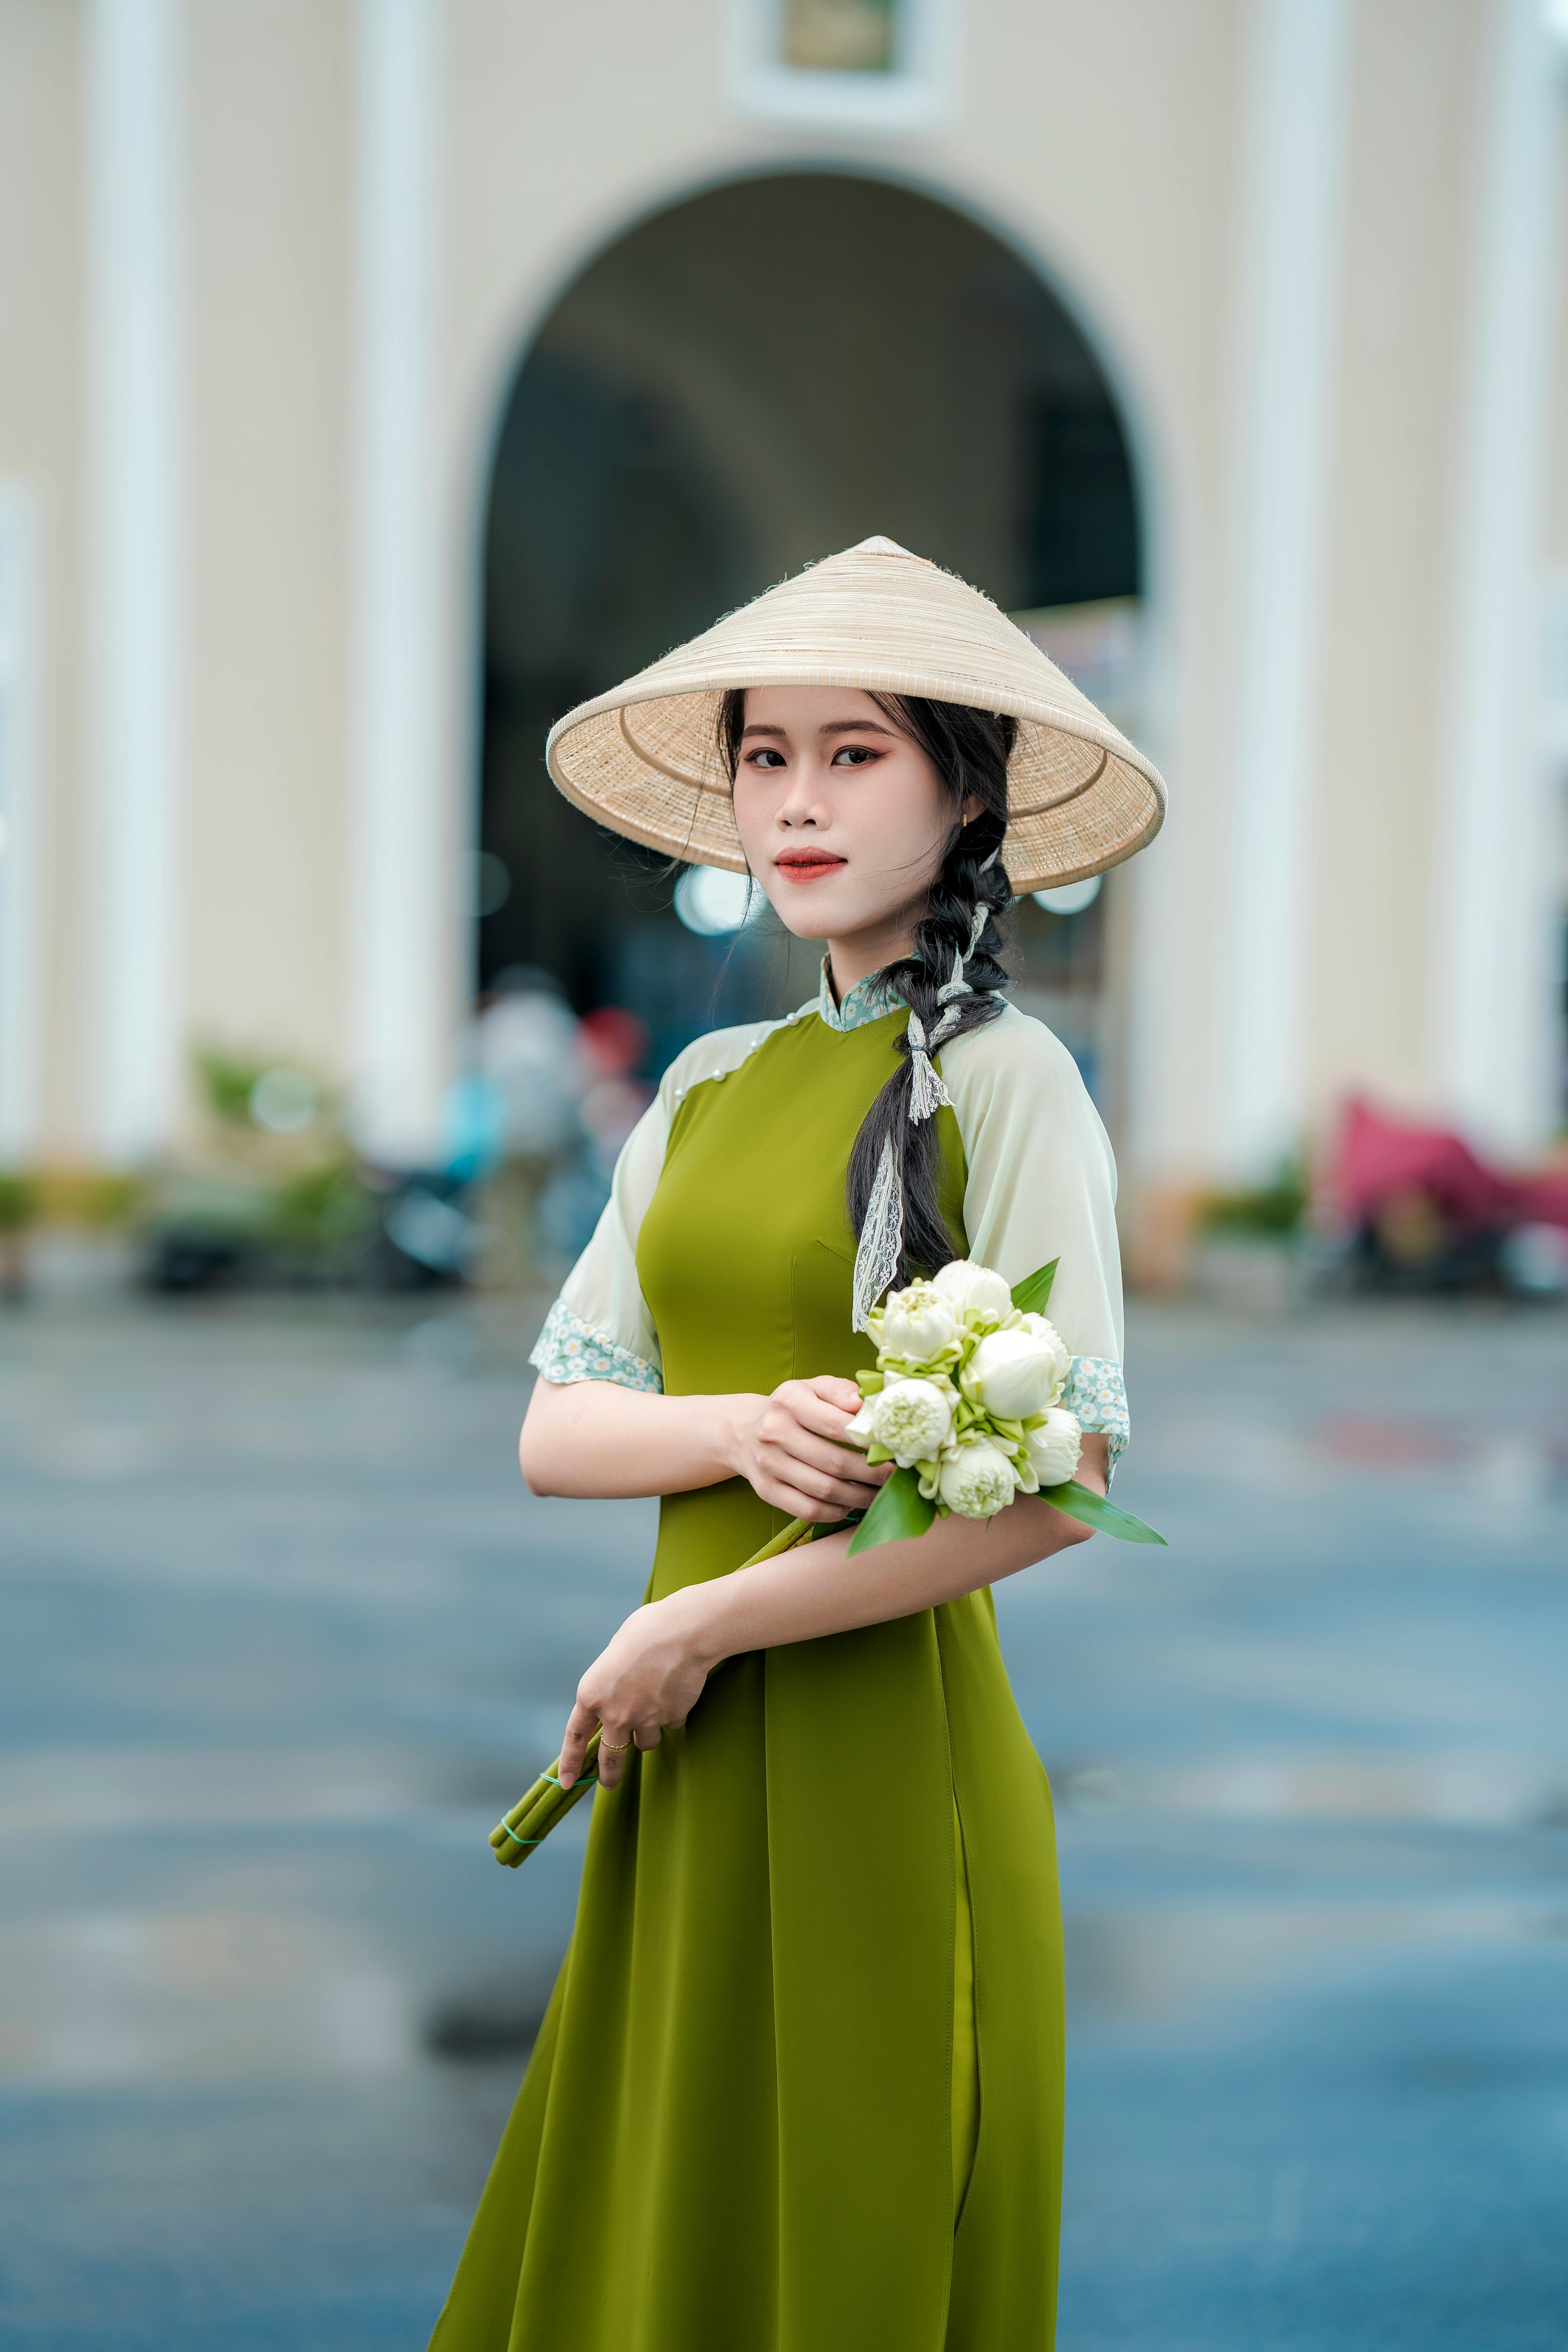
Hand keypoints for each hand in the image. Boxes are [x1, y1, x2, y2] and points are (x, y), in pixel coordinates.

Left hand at [557, 1591, 711, 1790]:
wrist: (683, 1633)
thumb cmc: (645, 1632)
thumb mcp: (614, 1652)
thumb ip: (610, 1680)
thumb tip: (617, 1690)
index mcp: (592, 1695)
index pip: (575, 1736)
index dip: (569, 1761)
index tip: (565, 1781)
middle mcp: (616, 1714)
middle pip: (610, 1757)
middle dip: (609, 1775)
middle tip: (608, 1784)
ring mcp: (646, 1720)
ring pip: (645, 1743)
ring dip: (646, 1733)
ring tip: (655, 1707)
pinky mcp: (672, 1719)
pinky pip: (670, 1724)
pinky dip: (672, 1714)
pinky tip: (675, 1692)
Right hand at [727, 1375, 891, 1521]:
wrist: (743, 1431)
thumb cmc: (791, 1408)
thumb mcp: (813, 1387)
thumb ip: (841, 1391)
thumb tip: (867, 1405)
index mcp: (789, 1401)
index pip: (836, 1424)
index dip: (869, 1440)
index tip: (893, 1448)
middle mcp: (774, 1433)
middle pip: (834, 1462)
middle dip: (872, 1473)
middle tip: (895, 1476)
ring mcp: (768, 1465)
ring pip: (824, 1490)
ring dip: (860, 1496)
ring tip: (881, 1493)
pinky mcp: (766, 1491)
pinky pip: (808, 1510)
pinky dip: (836, 1511)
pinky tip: (852, 1503)